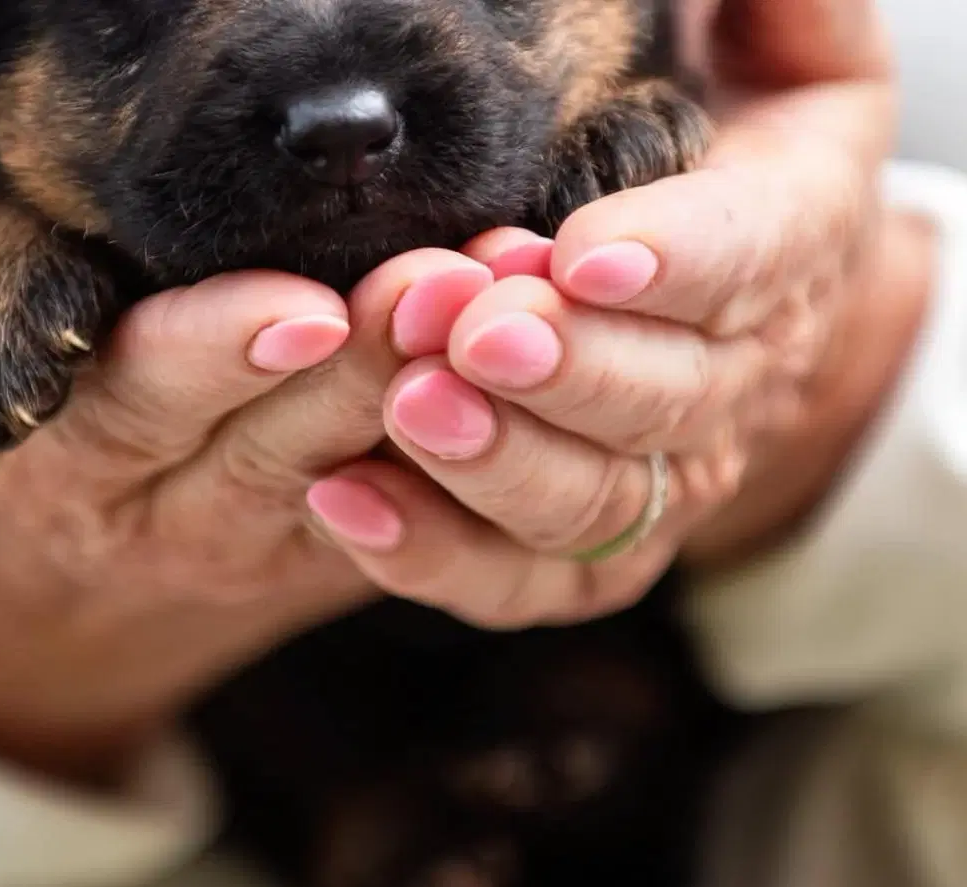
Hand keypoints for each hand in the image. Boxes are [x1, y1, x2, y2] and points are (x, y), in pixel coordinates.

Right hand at [0, 57, 499, 783]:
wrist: (30, 575)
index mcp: (55, 457)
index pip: (139, 399)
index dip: (215, 357)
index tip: (298, 304)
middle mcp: (172, 507)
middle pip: (283, 439)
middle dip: (371, 363)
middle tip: (455, 280)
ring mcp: (265, 535)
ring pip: (370, 469)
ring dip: (448, 396)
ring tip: (520, 303)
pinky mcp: (330, 543)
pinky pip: (416, 502)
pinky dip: (478, 444)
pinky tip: (543, 359)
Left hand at [303, 0, 896, 624]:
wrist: (708, 295)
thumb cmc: (714, 147)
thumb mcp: (775, 53)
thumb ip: (765, 13)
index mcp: (791, 236)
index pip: (755, 252)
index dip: (679, 259)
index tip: (586, 252)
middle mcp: (732, 377)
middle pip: (664, 398)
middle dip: (567, 369)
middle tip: (472, 329)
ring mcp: (655, 475)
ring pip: (590, 502)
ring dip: (497, 461)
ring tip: (409, 409)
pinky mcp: (576, 541)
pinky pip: (514, 576)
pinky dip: (433, 553)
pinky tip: (348, 500)